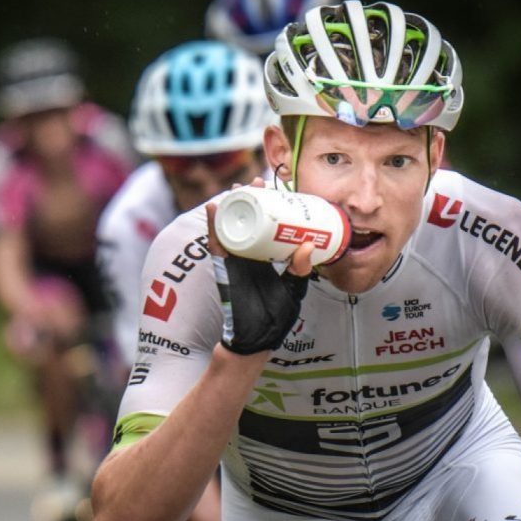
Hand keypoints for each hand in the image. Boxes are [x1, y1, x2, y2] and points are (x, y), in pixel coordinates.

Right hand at [205, 198, 313, 354]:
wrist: (256, 338)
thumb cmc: (275, 317)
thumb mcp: (294, 289)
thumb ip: (300, 269)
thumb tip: (308, 245)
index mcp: (266, 257)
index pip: (267, 226)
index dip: (269, 207)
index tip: (274, 190)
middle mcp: (249, 254)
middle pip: (247, 220)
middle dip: (249, 200)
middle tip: (256, 182)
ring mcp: (235, 260)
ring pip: (230, 227)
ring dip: (230, 206)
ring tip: (236, 189)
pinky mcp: (224, 268)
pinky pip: (215, 244)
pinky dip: (212, 226)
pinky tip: (213, 209)